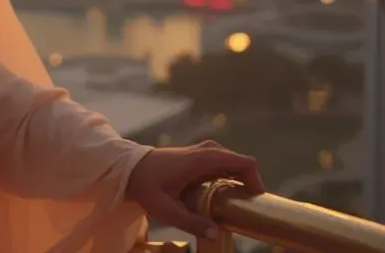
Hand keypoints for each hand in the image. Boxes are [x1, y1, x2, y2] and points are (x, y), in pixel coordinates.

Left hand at [124, 140, 263, 238]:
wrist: (127, 169)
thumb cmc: (145, 186)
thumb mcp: (165, 209)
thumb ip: (190, 222)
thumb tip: (216, 233)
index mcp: (199, 160)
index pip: (239, 160)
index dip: (254, 177)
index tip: (256, 199)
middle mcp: (202, 151)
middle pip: (237, 160)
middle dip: (249, 180)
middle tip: (249, 205)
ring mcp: (198, 152)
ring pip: (228, 159)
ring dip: (238, 177)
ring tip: (238, 202)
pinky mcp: (194, 157)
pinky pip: (218, 161)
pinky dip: (227, 174)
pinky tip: (223, 194)